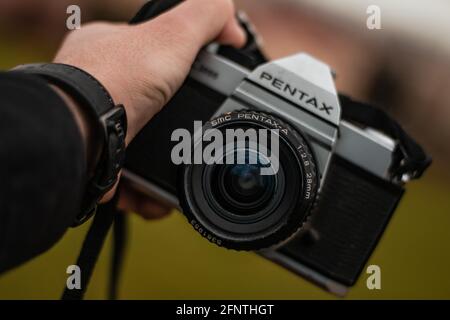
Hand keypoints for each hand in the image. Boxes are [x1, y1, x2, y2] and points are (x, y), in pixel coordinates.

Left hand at [53, 0, 245, 217]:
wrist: (80, 138)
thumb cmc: (114, 82)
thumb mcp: (171, 34)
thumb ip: (205, 16)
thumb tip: (232, 27)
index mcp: (114, 52)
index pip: (160, 58)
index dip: (189, 72)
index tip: (210, 88)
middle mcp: (102, 89)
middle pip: (159, 108)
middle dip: (184, 127)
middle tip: (204, 138)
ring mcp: (101, 128)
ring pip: (149, 147)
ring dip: (172, 163)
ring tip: (190, 170)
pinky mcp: (103, 164)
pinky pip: (135, 180)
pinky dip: (152, 191)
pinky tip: (165, 194)